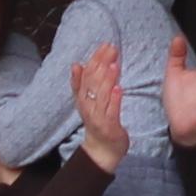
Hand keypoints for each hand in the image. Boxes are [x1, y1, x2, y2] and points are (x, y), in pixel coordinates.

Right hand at [67, 39, 129, 171]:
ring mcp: (97, 116)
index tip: (104, 45)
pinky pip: (110, 112)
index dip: (94, 59)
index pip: (87, 74)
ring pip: (100, 95)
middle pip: (92, 82)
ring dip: (107, 78)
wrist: (102, 151)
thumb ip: (83, 84)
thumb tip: (77, 64)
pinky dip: (113, 100)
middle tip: (112, 48)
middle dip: (101, 64)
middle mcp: (87, 106)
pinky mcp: (108, 127)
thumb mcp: (88, 102)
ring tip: (114, 64)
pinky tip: (118, 88)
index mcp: (82, 98)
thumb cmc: (98, 122)